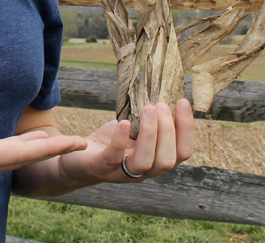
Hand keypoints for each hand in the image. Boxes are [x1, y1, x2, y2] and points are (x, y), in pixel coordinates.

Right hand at [0, 106, 87, 185]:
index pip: (23, 153)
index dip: (52, 146)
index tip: (78, 142)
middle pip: (25, 158)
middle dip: (54, 150)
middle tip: (82, 143)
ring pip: (15, 159)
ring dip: (39, 151)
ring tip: (60, 142)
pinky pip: (2, 157)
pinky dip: (20, 149)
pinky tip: (23, 141)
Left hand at [59, 99, 194, 184]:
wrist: (78, 155)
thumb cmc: (112, 139)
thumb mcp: (135, 127)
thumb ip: (150, 118)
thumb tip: (165, 91)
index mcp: (156, 160)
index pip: (182, 153)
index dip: (187, 129)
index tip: (183, 102)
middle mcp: (144, 172)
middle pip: (166, 160)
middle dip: (168, 131)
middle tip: (159, 105)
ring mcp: (122, 173)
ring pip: (144, 163)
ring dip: (149, 135)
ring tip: (147, 109)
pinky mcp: (101, 168)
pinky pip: (113, 157)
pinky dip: (120, 140)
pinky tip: (124, 123)